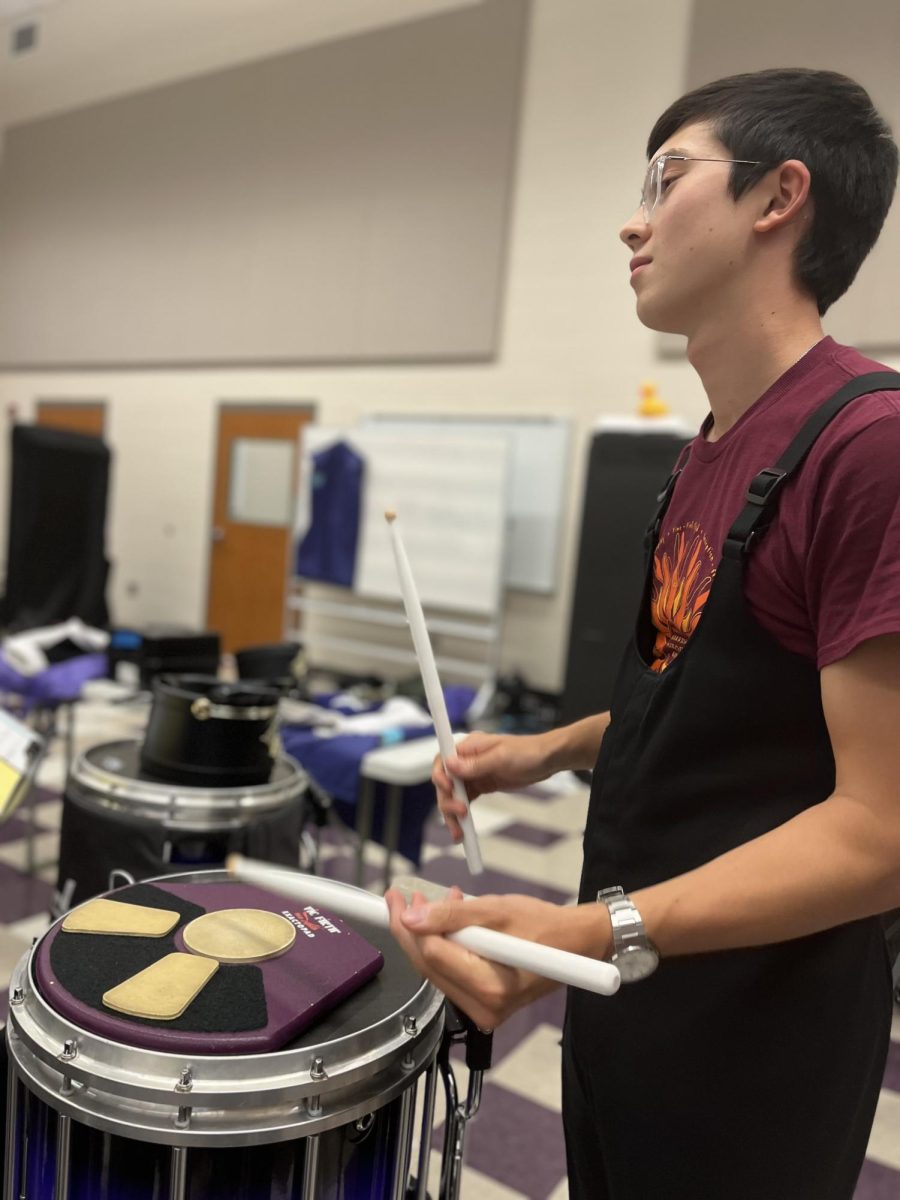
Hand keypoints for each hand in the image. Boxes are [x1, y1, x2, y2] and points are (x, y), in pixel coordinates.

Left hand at [385, 888, 606, 1029]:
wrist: (576, 945)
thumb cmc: (543, 924)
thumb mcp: (497, 910)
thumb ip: (452, 916)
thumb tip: (411, 918)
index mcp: (490, 986)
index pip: (432, 954)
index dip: (408, 924)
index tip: (397, 897)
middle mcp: (485, 1009)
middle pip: (429, 968)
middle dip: (411, 931)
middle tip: (403, 900)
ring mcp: (485, 1013)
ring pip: (437, 973)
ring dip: (427, 938)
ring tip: (429, 905)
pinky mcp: (485, 1007)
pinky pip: (452, 977)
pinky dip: (444, 950)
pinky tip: (448, 925)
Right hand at [433, 730, 554, 841]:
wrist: (546, 760)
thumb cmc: (527, 752)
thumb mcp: (501, 757)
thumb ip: (475, 764)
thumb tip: (450, 766)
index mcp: (469, 746)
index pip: (443, 760)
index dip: (440, 775)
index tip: (447, 789)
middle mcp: (467, 759)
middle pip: (445, 782)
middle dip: (447, 800)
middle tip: (460, 814)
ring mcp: (473, 773)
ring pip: (453, 795)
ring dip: (452, 813)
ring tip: (459, 832)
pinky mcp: (481, 785)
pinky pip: (465, 800)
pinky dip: (461, 815)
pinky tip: (462, 829)